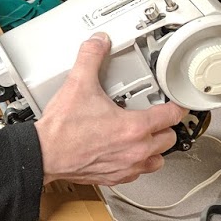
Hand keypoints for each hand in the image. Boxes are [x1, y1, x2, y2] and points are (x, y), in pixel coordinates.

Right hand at [34, 33, 186, 185]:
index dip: (177, 106)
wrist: (44, 154)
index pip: (171, 116)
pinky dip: (137, 164)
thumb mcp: (78, 84)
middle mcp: (135, 150)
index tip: (176, 103)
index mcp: (134, 127)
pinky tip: (127, 154)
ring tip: (146, 138)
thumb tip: (98, 42)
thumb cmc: (61, 129)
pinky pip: (137, 174)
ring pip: (157, 161)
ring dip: (155, 150)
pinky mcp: (113, 177)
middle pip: (169, 140)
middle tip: (157, 118)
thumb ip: (90, 58)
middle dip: (165, 128)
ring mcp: (125, 166)